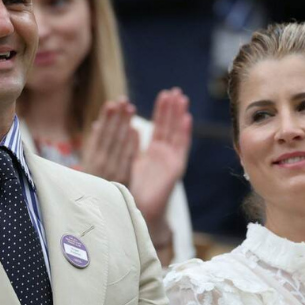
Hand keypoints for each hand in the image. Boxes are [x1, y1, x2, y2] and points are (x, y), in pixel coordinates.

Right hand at [81, 98, 138, 185]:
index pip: (100, 135)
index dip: (107, 119)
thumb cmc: (92, 189)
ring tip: (128, 108)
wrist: (98, 218)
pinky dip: (130, 144)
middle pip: (109, 137)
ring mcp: (111, 172)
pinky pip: (127, 158)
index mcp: (90, 161)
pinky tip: (133, 130)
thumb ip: (95, 146)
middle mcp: (99, 165)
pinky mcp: (122, 180)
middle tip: (122, 100)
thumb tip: (98, 124)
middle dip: (116, 117)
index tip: (111, 104)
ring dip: (123, 125)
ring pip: (118, 144)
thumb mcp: (89, 168)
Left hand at [130, 88, 191, 226]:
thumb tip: (118, 126)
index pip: (158, 128)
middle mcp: (162, 157)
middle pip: (170, 128)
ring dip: (179, 116)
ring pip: (176, 134)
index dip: (162, 112)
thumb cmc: (130, 193)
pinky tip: (186, 118)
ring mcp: (170, 162)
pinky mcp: (175, 169)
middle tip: (175, 91)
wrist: (136, 213)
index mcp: (151, 155)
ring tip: (181, 98)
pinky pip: (181, 148)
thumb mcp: (125, 164)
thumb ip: (125, 146)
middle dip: (172, 109)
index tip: (164, 95)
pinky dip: (184, 133)